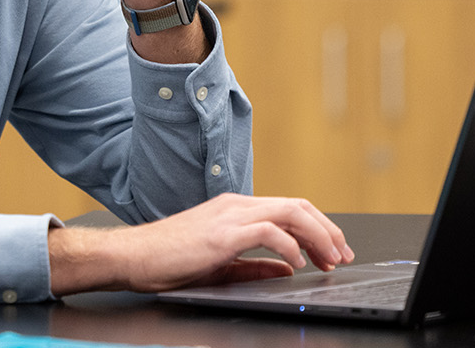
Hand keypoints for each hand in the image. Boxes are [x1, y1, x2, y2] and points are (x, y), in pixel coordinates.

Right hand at [48, 193, 354, 294]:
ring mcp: (228, 215)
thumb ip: (255, 265)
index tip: (333, 252)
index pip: (289, 209)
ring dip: (317, 235)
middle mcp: (235, 205)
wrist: (131, 256)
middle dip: (327, 230)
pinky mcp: (221, 233)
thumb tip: (287, 268)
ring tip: (330, 257)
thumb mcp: (220, 265)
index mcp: (234, 210)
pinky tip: (297, 262)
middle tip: (343, 255)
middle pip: (297, 206)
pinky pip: (267, 231)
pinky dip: (289, 245)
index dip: (318, 229)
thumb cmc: (166, 260)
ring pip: (289, 212)